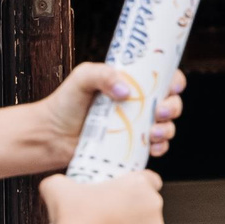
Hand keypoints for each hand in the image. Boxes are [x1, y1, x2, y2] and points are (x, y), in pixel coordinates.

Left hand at [33, 64, 187, 166]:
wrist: (50, 136)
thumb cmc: (65, 102)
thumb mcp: (83, 78)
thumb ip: (103, 74)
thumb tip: (125, 91)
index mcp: (132, 83)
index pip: (163, 77)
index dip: (174, 81)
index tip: (172, 87)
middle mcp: (138, 104)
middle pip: (171, 102)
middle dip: (173, 107)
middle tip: (161, 112)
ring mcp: (136, 126)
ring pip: (166, 126)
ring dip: (168, 129)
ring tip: (153, 133)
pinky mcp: (131, 147)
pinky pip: (155, 147)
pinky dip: (160, 148)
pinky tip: (152, 148)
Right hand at [40, 171, 164, 223]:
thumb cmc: (74, 217)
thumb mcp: (58, 186)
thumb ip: (59, 180)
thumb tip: (51, 184)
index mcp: (139, 183)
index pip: (150, 178)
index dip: (136, 184)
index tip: (123, 191)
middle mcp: (152, 204)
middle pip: (148, 201)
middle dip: (134, 205)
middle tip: (112, 211)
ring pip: (148, 223)